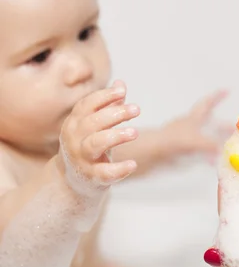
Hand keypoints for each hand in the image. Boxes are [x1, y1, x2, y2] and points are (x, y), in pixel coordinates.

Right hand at [56, 80, 139, 195]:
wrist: (73, 181)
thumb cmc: (89, 146)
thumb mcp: (96, 126)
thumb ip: (108, 106)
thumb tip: (121, 84)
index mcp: (74, 123)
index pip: (87, 105)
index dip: (104, 96)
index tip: (122, 92)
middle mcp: (74, 139)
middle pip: (93, 122)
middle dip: (115, 114)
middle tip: (137, 109)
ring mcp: (81, 158)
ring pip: (96, 143)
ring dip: (116, 136)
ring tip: (135, 132)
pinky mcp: (91, 177)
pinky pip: (104, 172)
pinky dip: (119, 169)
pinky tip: (133, 164)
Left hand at [160, 90, 232, 161]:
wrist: (153, 152)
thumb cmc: (171, 141)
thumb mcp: (194, 140)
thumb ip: (209, 144)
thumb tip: (220, 150)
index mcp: (193, 119)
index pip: (207, 104)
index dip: (217, 97)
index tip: (226, 90)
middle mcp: (191, 127)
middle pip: (209, 123)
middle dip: (222, 125)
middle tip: (233, 126)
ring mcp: (187, 139)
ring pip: (206, 138)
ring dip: (217, 141)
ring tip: (227, 145)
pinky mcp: (183, 152)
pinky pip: (201, 152)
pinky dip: (209, 156)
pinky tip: (213, 161)